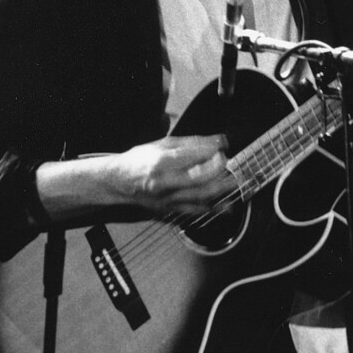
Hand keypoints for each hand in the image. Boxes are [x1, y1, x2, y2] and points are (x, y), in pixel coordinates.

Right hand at [111, 134, 235, 215]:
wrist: (119, 183)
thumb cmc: (138, 161)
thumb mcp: (161, 144)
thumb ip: (190, 143)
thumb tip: (216, 141)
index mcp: (160, 162)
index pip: (191, 156)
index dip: (211, 151)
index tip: (222, 145)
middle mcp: (164, 182)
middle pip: (198, 178)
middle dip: (218, 170)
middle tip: (228, 162)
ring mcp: (167, 199)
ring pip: (199, 197)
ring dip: (220, 189)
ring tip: (233, 181)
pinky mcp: (169, 210)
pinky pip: (195, 211)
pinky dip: (212, 208)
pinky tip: (225, 205)